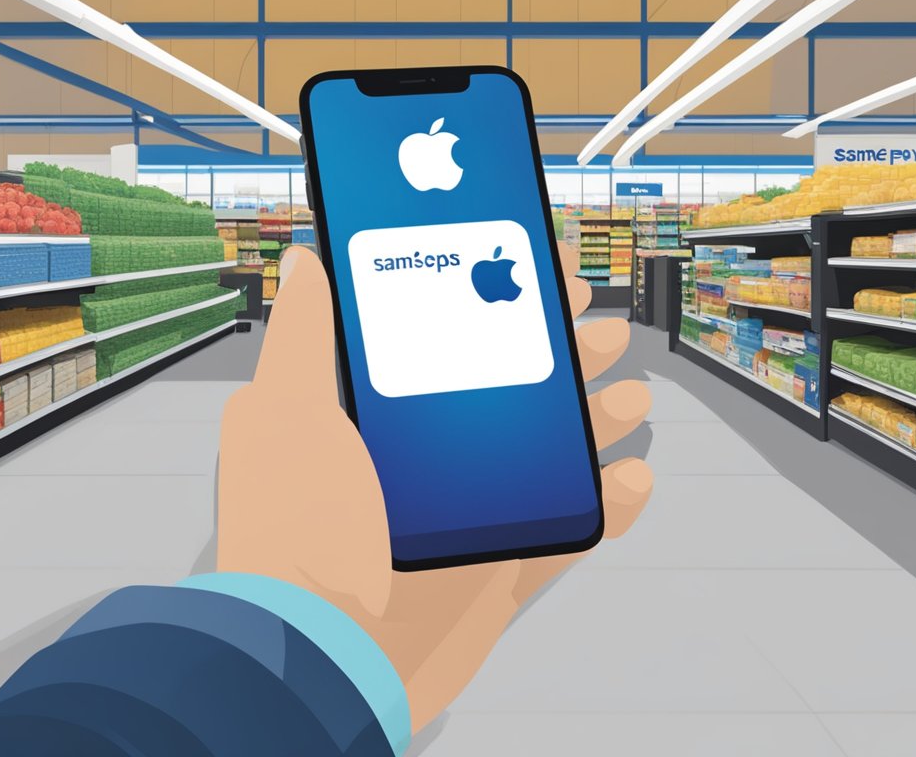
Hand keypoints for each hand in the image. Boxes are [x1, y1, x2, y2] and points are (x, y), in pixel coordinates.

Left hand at [217, 244, 651, 732]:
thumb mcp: (287, 417)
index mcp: (380, 420)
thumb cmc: (296, 536)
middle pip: (512, 394)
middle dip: (563, 358)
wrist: (325, 658)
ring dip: (596, 422)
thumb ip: (305, 335)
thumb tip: (308, 256)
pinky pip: (570, 532)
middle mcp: (427, 463)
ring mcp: (469, 518)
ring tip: (628, 399)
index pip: (449, 343)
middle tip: (604, 331)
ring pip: (551, 456)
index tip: (539, 276)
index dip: (497, 305)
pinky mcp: (500, 572)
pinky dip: (609, 505)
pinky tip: (628, 477)